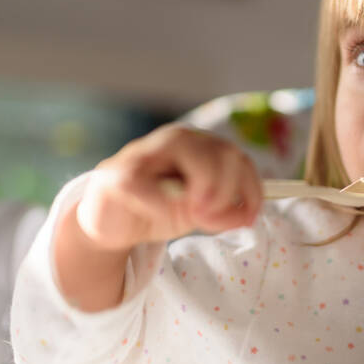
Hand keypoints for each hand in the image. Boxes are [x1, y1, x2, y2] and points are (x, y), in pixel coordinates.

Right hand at [75, 124, 262, 249]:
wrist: (111, 224)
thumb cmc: (158, 211)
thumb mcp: (199, 214)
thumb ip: (223, 212)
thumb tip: (245, 215)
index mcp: (199, 147)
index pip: (237, 157)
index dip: (251, 188)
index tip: (250, 217)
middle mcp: (175, 140)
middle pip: (221, 150)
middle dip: (226, 190)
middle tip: (211, 218)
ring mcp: (145, 152)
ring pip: (188, 150)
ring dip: (202, 188)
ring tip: (194, 215)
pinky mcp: (117, 174)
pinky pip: (148, 184)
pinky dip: (162, 204)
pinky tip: (162, 215)